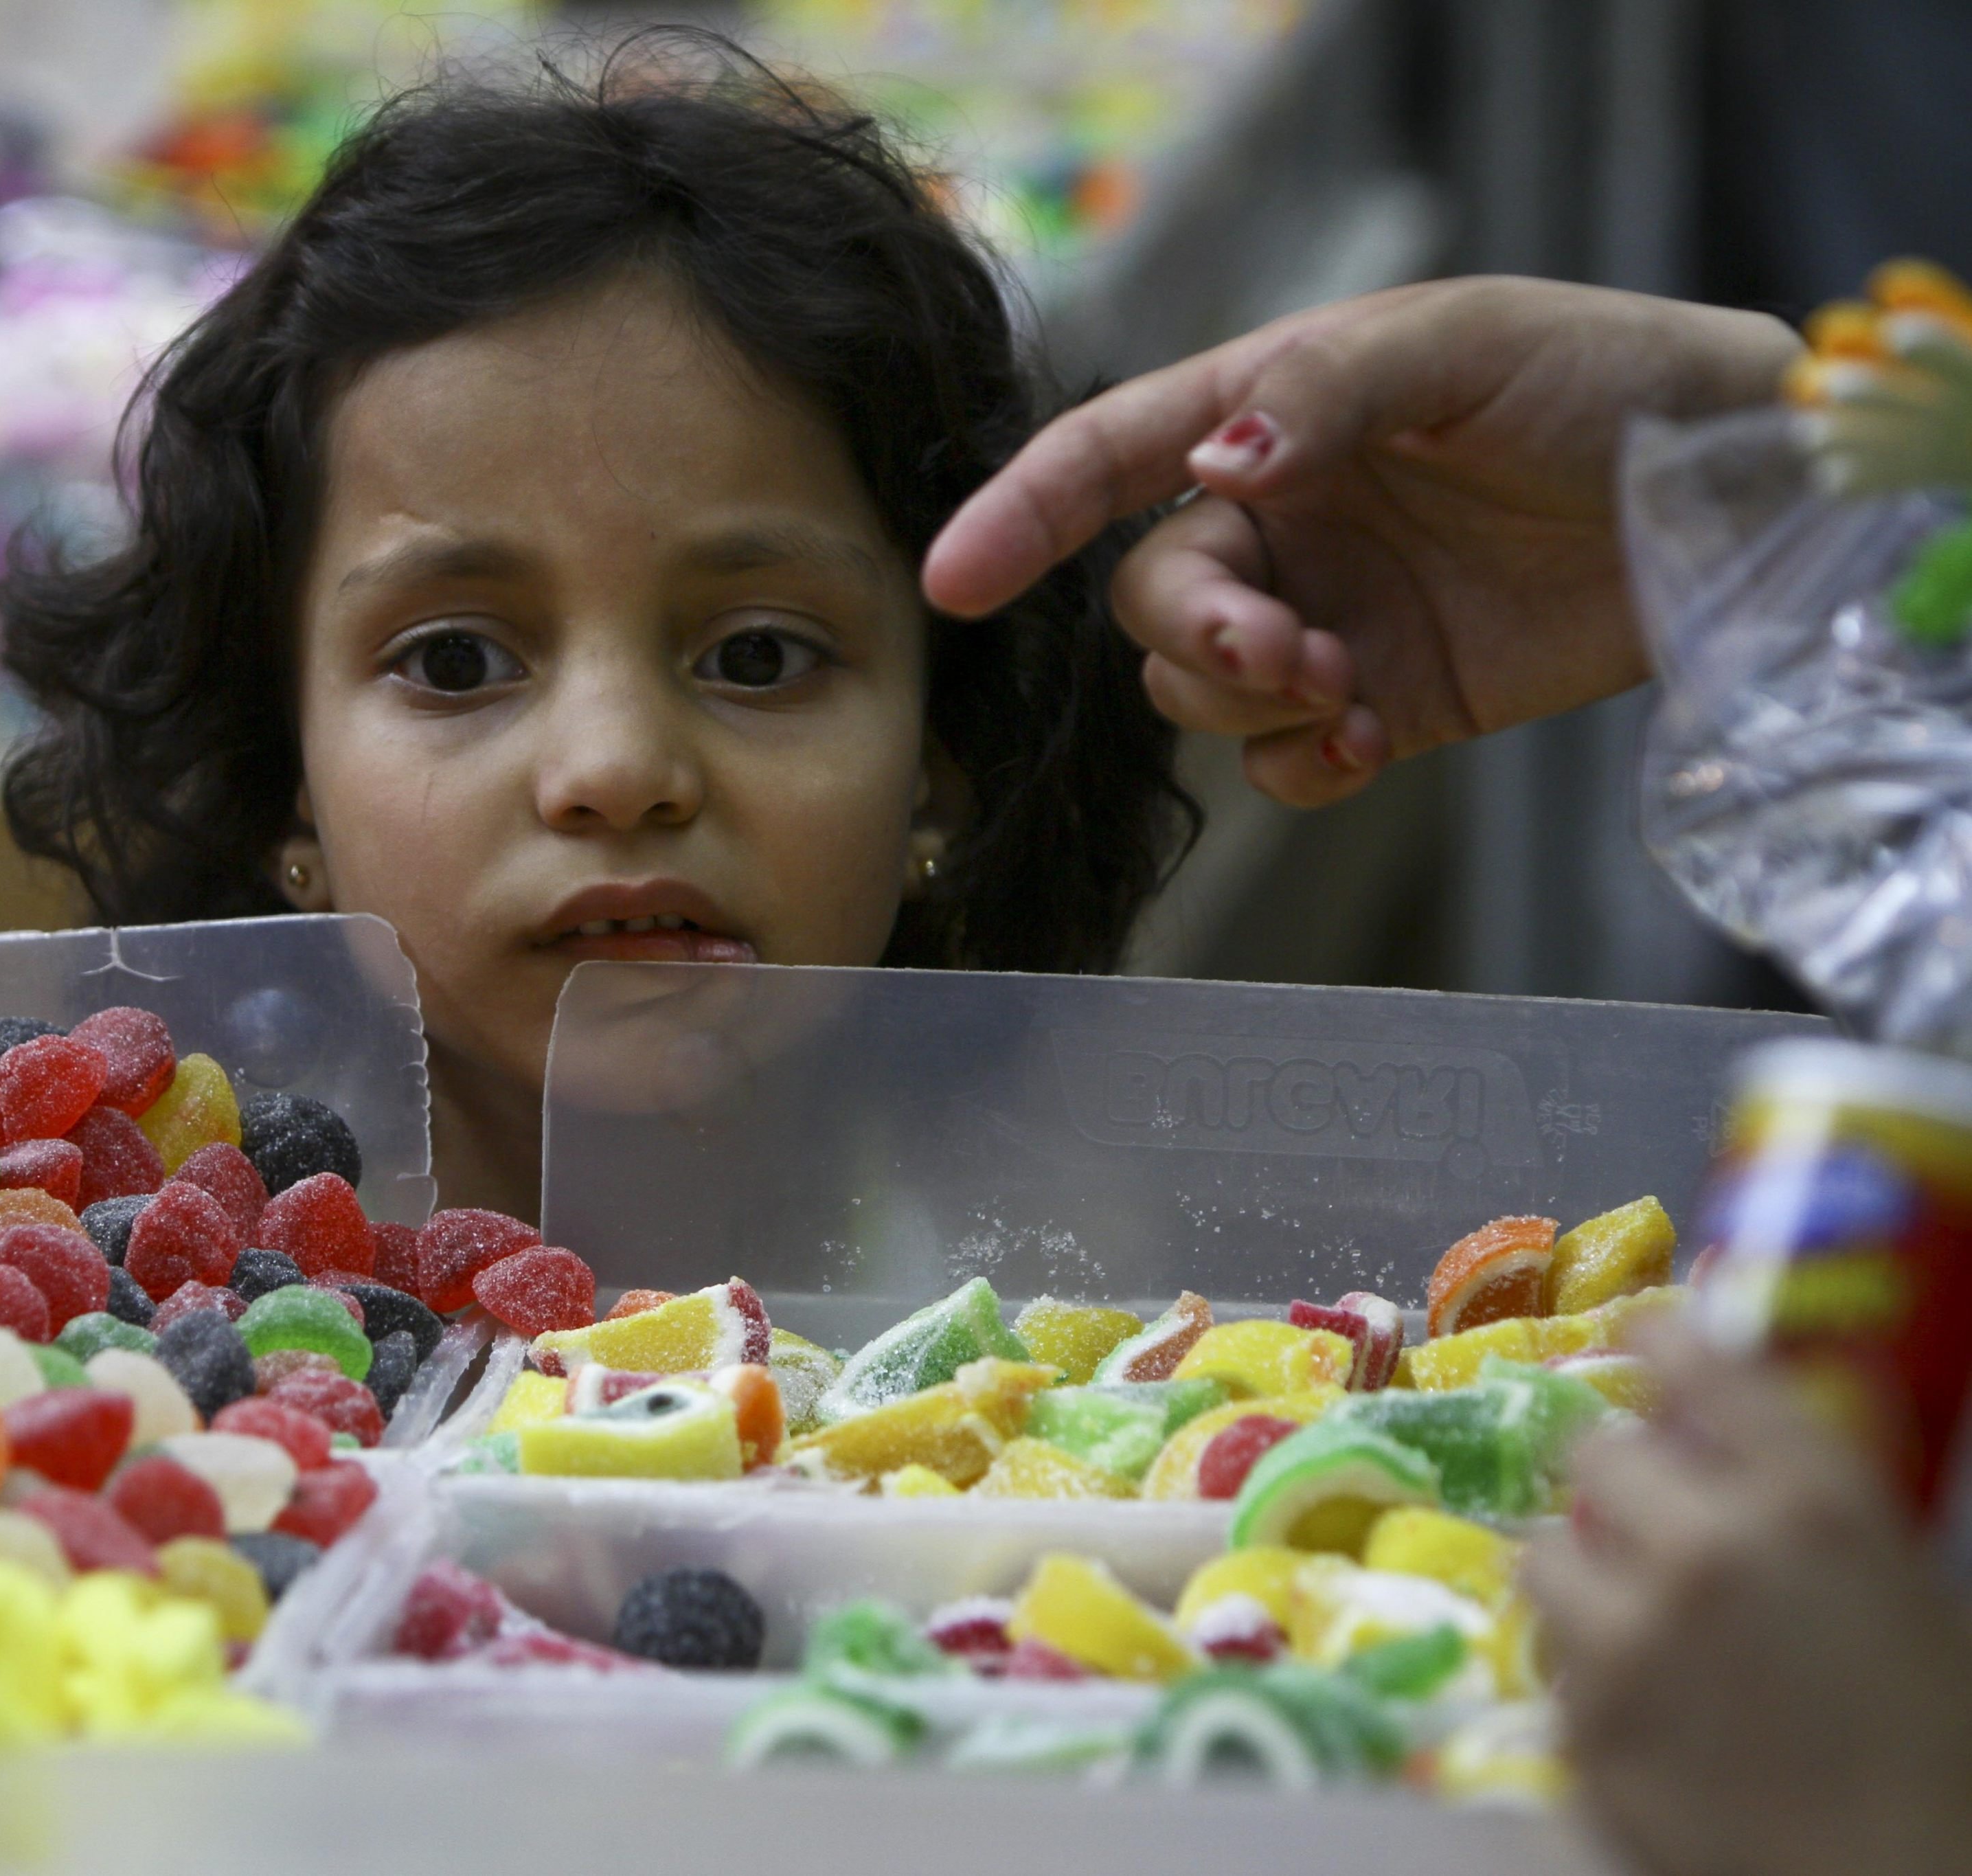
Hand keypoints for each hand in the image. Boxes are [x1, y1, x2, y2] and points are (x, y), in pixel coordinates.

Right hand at [922, 277, 1799, 804]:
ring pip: (1201, 693)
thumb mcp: (1460, 344)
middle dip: (1198, 639)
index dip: (1020, 516)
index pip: (1109, 461)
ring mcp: (1325, 619)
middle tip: (1288, 651)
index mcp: (1271, 418)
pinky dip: (1303, 765)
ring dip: (1250, 703)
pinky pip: (1283, 764)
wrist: (1732, 494)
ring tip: (1348, 685)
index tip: (954, 582)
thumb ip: (1325, 396)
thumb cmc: (1600, 379)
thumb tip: (1217, 474)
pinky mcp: (1385, 705)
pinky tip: (1371, 738)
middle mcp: (1280, 523)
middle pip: (1152, 604)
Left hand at [1524, 1317, 1971, 1875]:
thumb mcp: (1902, 1592)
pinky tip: (1648, 1715)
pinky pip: (1554, 1665)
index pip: (1703, 1365)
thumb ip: (1808, 1508)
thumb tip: (1731, 1449)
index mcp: (1811, 1504)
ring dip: (1582, 1577)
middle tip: (1646, 1521)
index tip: (1642, 1340)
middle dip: (1620, 1483)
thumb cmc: (1942, 1752)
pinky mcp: (1583, 1726)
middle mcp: (1705, 1548)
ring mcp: (1628, 1638)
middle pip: (1596, 1454)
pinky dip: (1589, 1679)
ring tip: (1633, 1622)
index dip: (1662, 1343)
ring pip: (1546, 1556)